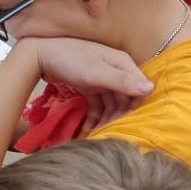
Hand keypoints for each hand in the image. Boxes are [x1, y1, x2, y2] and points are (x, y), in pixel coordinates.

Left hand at [18, 38, 152, 127]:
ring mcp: (102, 79)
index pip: (138, 89)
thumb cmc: (70, 60)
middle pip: (124, 99)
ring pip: (110, 104)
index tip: (125, 124)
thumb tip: (150, 89)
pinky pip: (97, 105)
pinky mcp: (89, 86)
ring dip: (105, 120)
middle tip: (107, 133)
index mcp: (122, 64)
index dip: (134, 107)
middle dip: (118, 117)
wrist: (39, 55)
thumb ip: (121, 82)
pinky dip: (94, 117)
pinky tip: (87, 129)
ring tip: (96, 134)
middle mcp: (115, 71)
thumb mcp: (96, 73)